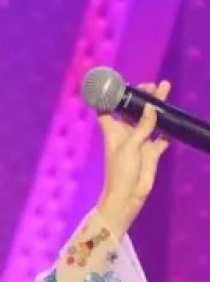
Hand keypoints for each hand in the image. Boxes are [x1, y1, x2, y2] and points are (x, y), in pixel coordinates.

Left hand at [96, 79, 171, 237]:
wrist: (128, 197)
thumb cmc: (120, 172)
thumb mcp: (130, 147)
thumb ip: (142, 126)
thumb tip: (151, 107)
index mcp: (114, 131)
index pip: (107, 110)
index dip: (110, 98)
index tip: (117, 84)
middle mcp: (126, 134)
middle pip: (133, 110)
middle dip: (141, 97)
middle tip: (152, 85)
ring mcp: (140, 142)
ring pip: (150, 119)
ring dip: (157, 106)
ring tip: (165, 88)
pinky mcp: (152, 151)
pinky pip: (162, 135)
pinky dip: (167, 127)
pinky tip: (174, 116)